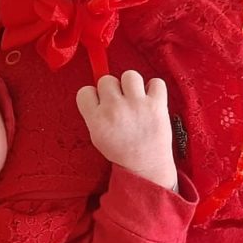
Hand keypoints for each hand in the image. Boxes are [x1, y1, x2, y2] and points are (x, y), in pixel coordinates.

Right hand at [76, 70, 177, 189]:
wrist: (146, 167)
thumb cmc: (122, 152)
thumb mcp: (97, 137)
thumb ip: (94, 114)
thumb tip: (98, 92)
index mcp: (97, 119)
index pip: (85, 91)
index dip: (94, 95)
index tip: (102, 101)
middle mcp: (114, 109)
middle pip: (107, 80)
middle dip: (113, 89)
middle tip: (121, 102)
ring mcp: (136, 105)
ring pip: (130, 75)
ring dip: (133, 84)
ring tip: (136, 97)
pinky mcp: (156, 105)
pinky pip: (156, 82)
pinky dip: (155, 88)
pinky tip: (152, 98)